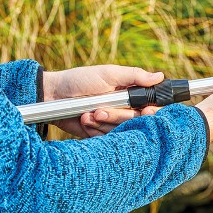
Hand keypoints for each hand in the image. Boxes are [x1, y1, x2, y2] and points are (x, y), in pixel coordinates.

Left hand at [42, 65, 163, 136]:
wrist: (52, 96)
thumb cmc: (80, 80)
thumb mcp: (108, 74)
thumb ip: (134, 76)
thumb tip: (160, 76)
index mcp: (130, 94)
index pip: (151, 106)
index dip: (152, 111)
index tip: (147, 111)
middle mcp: (124, 109)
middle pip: (137, 121)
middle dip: (118, 116)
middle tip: (100, 110)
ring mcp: (112, 123)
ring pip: (121, 131)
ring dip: (103, 123)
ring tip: (87, 114)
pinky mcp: (100, 134)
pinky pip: (107, 139)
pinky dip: (94, 130)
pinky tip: (84, 120)